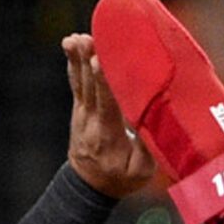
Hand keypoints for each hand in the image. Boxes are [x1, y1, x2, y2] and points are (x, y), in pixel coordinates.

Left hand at [62, 33, 153, 199]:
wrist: (89, 185)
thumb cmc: (121, 178)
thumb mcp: (141, 172)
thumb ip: (146, 148)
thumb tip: (152, 120)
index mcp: (109, 135)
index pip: (105, 104)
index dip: (102, 81)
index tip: (99, 61)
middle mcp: (92, 121)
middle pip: (89, 87)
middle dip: (88, 62)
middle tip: (88, 39)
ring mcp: (82, 113)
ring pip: (79, 81)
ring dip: (77, 58)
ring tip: (76, 37)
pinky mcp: (79, 107)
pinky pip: (75, 81)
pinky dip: (73, 62)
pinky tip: (71, 43)